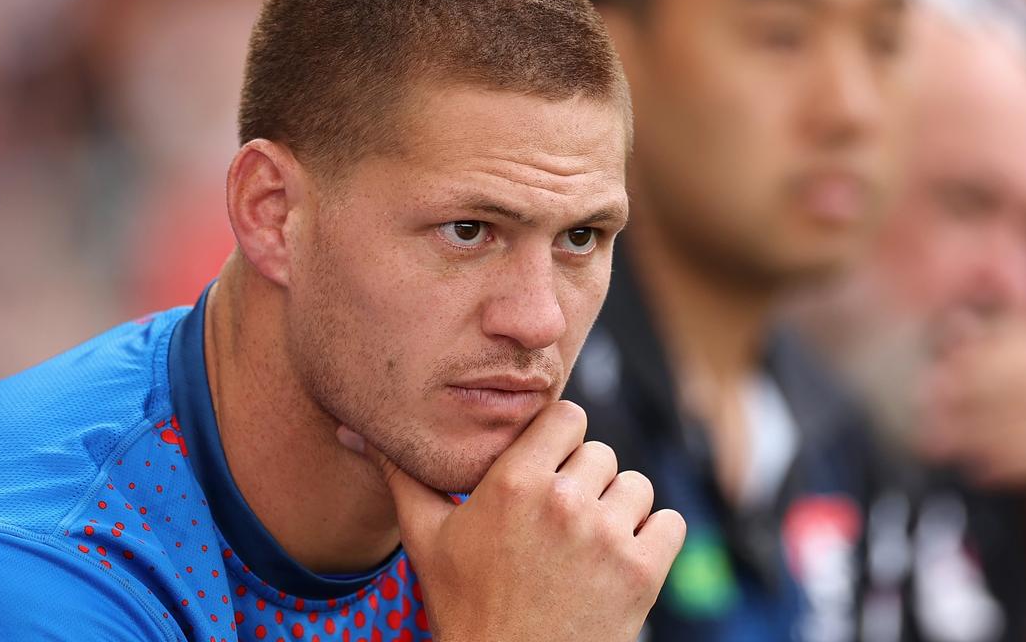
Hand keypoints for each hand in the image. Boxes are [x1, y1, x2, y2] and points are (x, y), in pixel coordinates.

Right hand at [339, 400, 684, 641]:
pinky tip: (620, 562)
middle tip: (561, 522)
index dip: (561, 438)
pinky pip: (670, 522)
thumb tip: (356, 432)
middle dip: (586, 482)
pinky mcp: (642, 571)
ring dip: (620, 511)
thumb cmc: (465, 610)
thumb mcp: (425, 541)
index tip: (551, 465)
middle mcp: (563, 501)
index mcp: (513, 483)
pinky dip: (654, 539)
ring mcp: (606, 536)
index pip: (567, 415)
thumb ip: (402, 477)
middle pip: (601, 453)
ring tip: (588, 546)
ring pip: (636, 486)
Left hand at [921, 320, 1025, 594]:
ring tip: (938, 445)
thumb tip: (955, 324)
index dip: (971, 355)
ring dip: (979, 431)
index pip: (1019, 340)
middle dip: (969, 390)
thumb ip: (997, 366)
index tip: (929, 376)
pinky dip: (1012, 461)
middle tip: (925, 409)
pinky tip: (980, 473)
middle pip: (1023, 375)